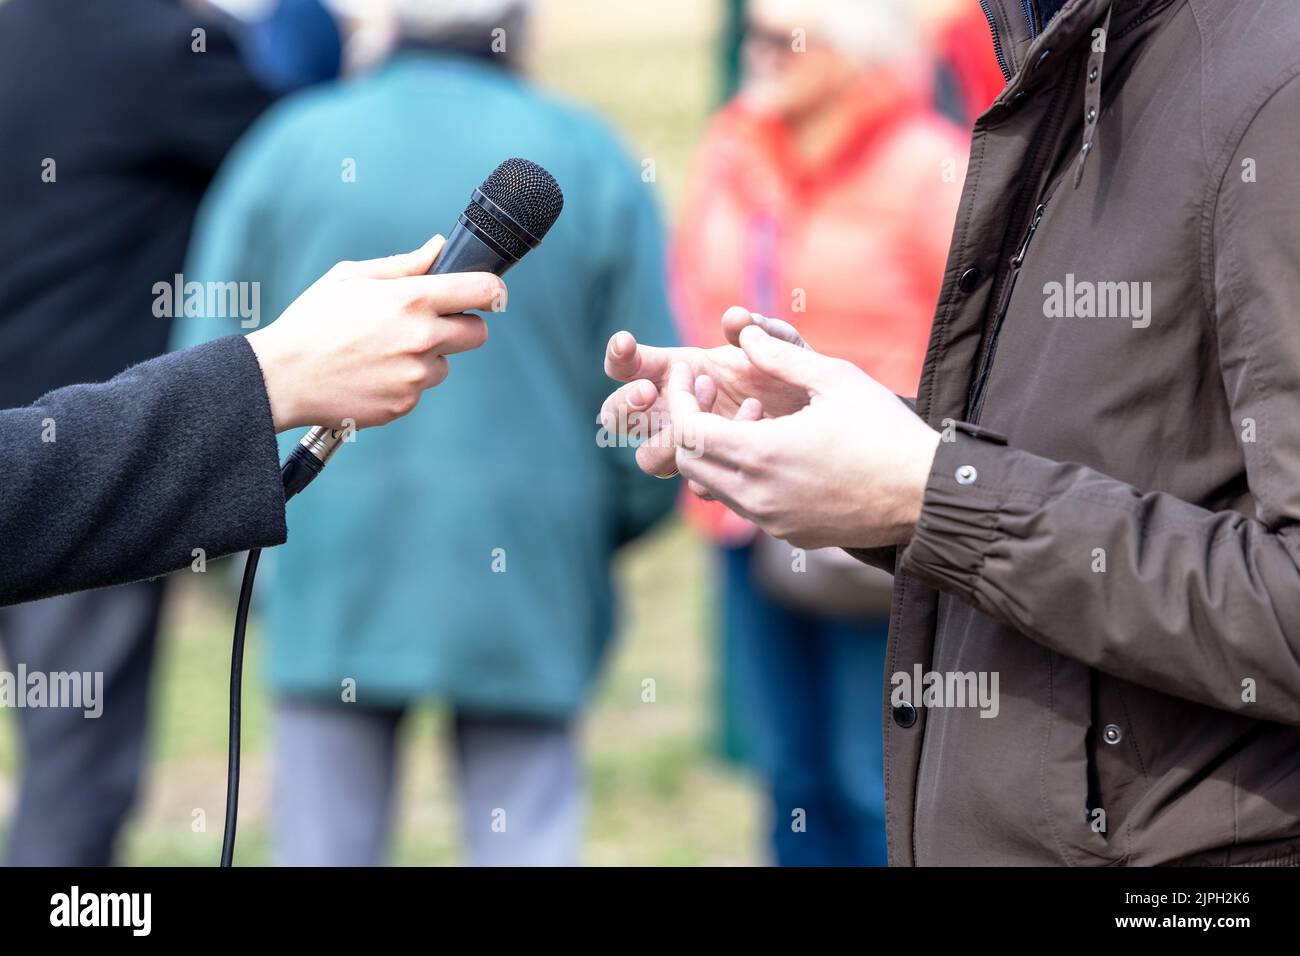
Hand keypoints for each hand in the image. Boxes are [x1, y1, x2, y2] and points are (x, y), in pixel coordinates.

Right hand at [248, 236, 502, 430]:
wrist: (281, 377)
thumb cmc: (312, 322)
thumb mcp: (352, 278)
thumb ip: (404, 265)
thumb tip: (438, 248)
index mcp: (411, 299)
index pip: (482, 291)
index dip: (492, 290)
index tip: (490, 293)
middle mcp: (421, 338)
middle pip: (477, 334)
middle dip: (462, 326)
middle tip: (431, 323)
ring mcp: (415, 375)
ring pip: (445, 364)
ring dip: (427, 357)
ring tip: (382, 351)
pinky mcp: (405, 403)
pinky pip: (420, 389)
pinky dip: (404, 381)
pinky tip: (371, 372)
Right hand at [600, 306, 811, 477]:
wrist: (831, 429)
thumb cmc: (801, 380)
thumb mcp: (789, 351)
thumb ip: (765, 332)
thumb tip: (736, 320)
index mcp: (678, 371)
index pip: (629, 366)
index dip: (620, 357)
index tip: (626, 343)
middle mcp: (676, 411)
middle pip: (617, 417)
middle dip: (624, 405)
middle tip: (648, 393)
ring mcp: (692, 447)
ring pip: (648, 458)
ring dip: (667, 438)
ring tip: (704, 413)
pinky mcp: (715, 475)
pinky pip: (694, 482)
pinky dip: (714, 460)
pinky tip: (749, 435)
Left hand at [664, 325, 940, 549]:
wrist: (928, 494)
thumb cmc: (886, 431)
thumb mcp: (836, 378)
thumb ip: (780, 355)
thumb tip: (741, 333)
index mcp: (762, 455)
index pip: (687, 431)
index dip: (677, 398)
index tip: (687, 372)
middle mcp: (758, 496)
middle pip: (689, 462)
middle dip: (688, 424)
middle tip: (708, 392)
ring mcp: (773, 521)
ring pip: (713, 487)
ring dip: (717, 450)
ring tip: (752, 414)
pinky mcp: (791, 534)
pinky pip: (746, 504)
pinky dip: (742, 474)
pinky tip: (775, 446)